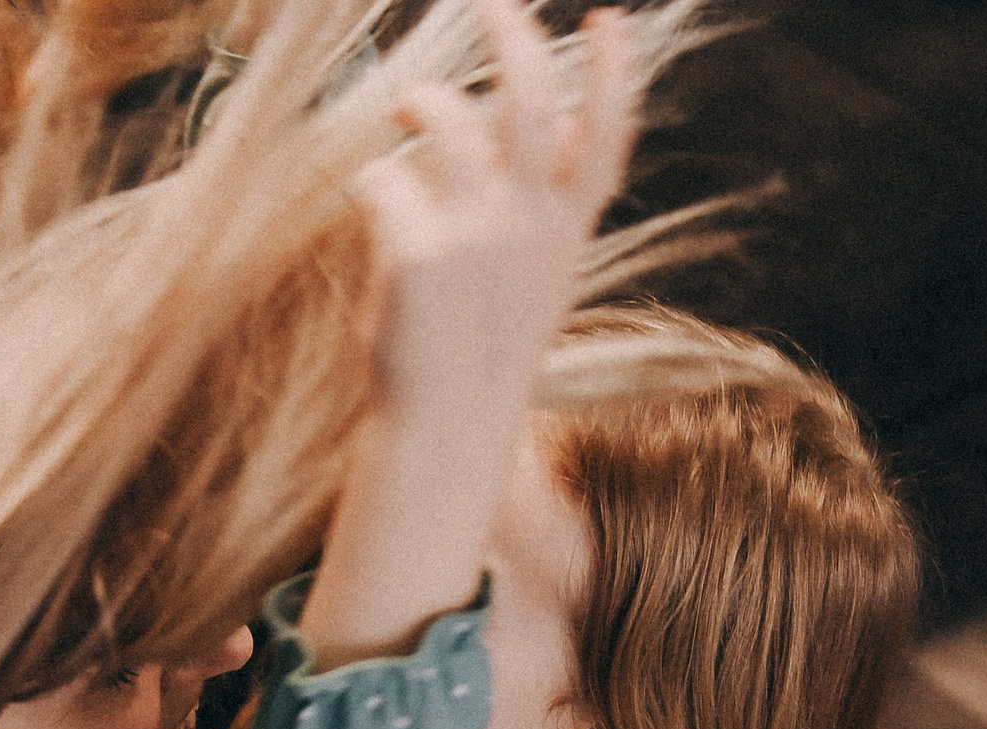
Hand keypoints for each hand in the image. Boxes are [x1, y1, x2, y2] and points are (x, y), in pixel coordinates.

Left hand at [350, 0, 641, 408]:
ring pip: (447, 121)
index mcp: (565, 231)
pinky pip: (383, 179)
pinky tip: (374, 209)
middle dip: (511, 35)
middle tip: (489, 1)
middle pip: (529, 100)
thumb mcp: (540, 276)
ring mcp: (475, 237)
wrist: (447, 428)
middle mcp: (529, 226)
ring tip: (405, 107)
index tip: (607, 18)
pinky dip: (373, 184)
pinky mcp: (417, 254)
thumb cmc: (485, 347)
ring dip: (423, 99)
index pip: (604, 137)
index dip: (612, 72)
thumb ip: (551, 204)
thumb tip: (554, 124)